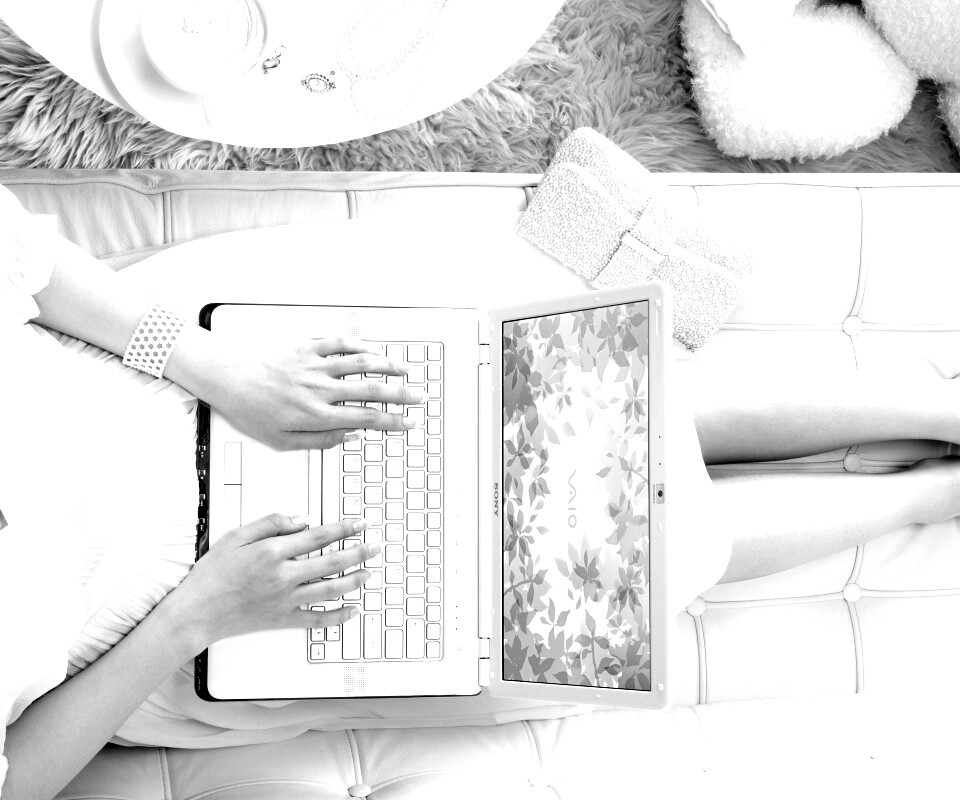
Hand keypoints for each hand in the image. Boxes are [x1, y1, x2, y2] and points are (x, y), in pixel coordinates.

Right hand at [162, 514, 377, 652]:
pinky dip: (338, 617)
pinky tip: (352, 610)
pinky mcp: (283, 619)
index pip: (318, 537)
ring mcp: (285, 600)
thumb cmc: (212, 574)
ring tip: (369, 573)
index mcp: (273, 552)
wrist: (196, 612)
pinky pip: (317, 620)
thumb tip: (302, 520)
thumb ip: (270, 523)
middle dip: (358, 553)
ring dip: (354, 581)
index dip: (343, 529)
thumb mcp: (236, 536)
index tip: (359, 524)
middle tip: (376, 547)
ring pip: (330, 590)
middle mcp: (283, 576)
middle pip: (331, 562)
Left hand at [191, 335, 424, 449]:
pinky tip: (374, 350)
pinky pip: (340, 343)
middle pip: (372, 389)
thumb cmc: (250, 411)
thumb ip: (320, 441)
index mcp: (316, 414)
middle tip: (420, 397)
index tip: (409, 423)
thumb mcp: (282, 442)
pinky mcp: (306, 346)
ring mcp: (315, 364)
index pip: (366, 418)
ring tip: (406, 370)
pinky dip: (361, 346)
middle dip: (402, 394)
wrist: (226, 378)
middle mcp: (320, 388)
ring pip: (361, 362)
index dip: (392, 421)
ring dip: (388, 365)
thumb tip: (350, 437)